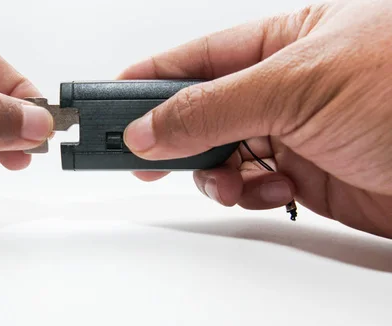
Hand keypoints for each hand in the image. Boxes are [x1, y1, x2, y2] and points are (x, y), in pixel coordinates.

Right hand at [120, 0, 391, 238]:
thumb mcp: (299, 86)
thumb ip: (213, 107)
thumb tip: (148, 128)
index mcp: (285, 41)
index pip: (196, 58)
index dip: (148, 80)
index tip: (107, 103)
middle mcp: (286, 87)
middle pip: (202, 110)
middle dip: (173, 135)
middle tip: (141, 156)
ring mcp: (295, 134)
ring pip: (223, 156)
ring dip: (215, 174)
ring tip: (231, 181)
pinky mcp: (308, 176)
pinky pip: (253, 187)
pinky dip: (248, 194)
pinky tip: (267, 191)